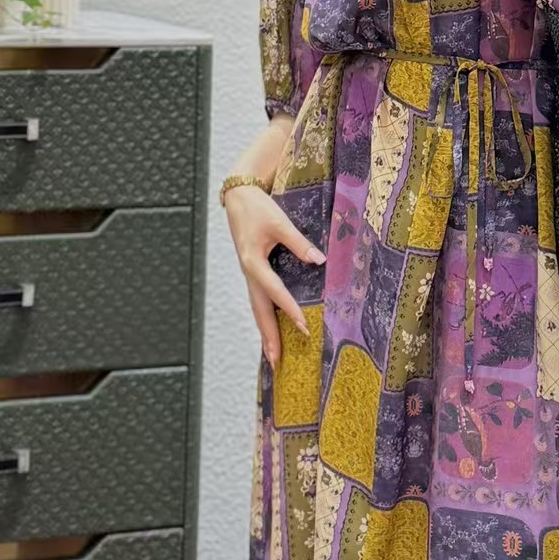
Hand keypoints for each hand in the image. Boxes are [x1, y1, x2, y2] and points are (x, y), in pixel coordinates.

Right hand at [223, 182, 324, 368]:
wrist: (238, 198)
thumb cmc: (258, 208)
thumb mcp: (279, 222)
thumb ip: (299, 242)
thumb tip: (320, 260)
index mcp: (253, 262)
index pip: (274, 291)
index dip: (289, 309)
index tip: (303, 326)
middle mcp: (249, 273)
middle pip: (259, 311)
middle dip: (269, 336)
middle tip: (277, 361)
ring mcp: (250, 275)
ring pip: (257, 309)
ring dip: (265, 333)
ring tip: (274, 357)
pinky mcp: (253, 272)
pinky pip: (259, 301)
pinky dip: (265, 319)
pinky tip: (272, 330)